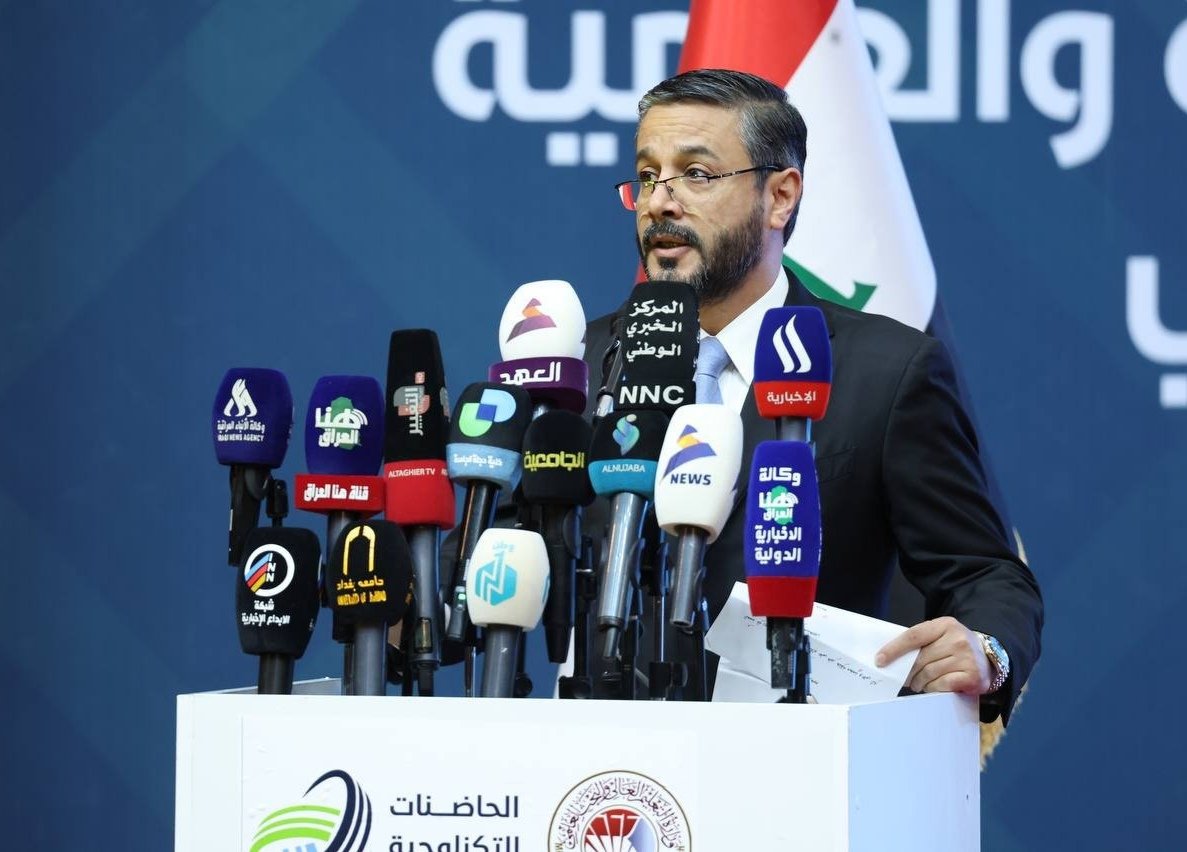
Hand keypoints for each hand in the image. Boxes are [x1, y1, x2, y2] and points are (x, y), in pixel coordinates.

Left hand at [875, 616, 991, 695]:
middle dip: (907, 672)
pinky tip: (933, 687)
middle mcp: (958, 639)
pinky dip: (933, 689)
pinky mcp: (972, 676)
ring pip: (929, 674)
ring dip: (919, 682)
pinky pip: (942, 685)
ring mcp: (966, 658)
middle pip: (920, 658)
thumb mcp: (941, 636)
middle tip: (904, 678)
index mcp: (946, 624)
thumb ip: (920, 642)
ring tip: (919, 684)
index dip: (894, 649)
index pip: (913, 636)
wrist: (989, 660)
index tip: (879, 660)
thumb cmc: (956, 648)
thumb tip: (889, 657)